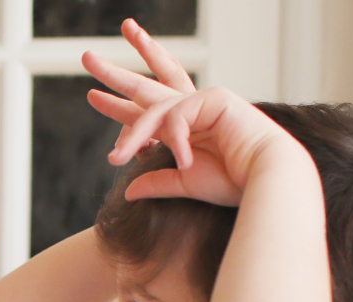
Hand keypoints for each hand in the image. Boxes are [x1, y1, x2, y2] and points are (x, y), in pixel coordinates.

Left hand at [80, 20, 292, 205]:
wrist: (266, 183)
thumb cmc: (233, 184)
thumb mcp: (184, 182)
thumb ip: (157, 182)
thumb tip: (128, 192)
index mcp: (190, 127)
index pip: (148, 111)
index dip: (120, 107)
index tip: (93, 96)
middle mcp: (195, 109)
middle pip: (148, 87)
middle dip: (116, 74)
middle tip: (86, 58)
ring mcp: (204, 100)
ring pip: (152, 108)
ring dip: (125, 112)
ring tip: (107, 135)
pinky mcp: (214, 98)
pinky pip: (176, 117)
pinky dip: (175, 139)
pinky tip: (186, 158)